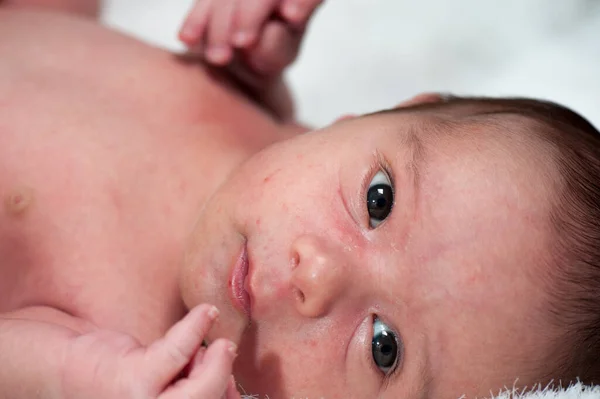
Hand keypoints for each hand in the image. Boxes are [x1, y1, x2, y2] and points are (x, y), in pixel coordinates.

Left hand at [61, 304, 239, 398]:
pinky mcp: (132, 383)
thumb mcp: (151, 383)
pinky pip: (178, 352)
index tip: (230, 375)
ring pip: (200, 386)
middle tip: (222, 349)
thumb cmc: (102, 373)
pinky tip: (205, 312)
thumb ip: (183, 381)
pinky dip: (195, 327)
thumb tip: (224, 373)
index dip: (226, 392)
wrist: (49, 367)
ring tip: (205, 337)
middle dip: (221, 376)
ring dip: (210, 356)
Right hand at [179, 0, 322, 76]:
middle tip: (241, 44)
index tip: (291, 17)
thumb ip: (276, 45)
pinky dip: (195, 20)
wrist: (237, 58)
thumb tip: (266, 32)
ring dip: (219, 25)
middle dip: (249, 15)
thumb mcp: (278, 55)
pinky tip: (189, 40)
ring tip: (218, 58)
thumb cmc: (268, 54)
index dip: (302, 0)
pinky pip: (202, 1)